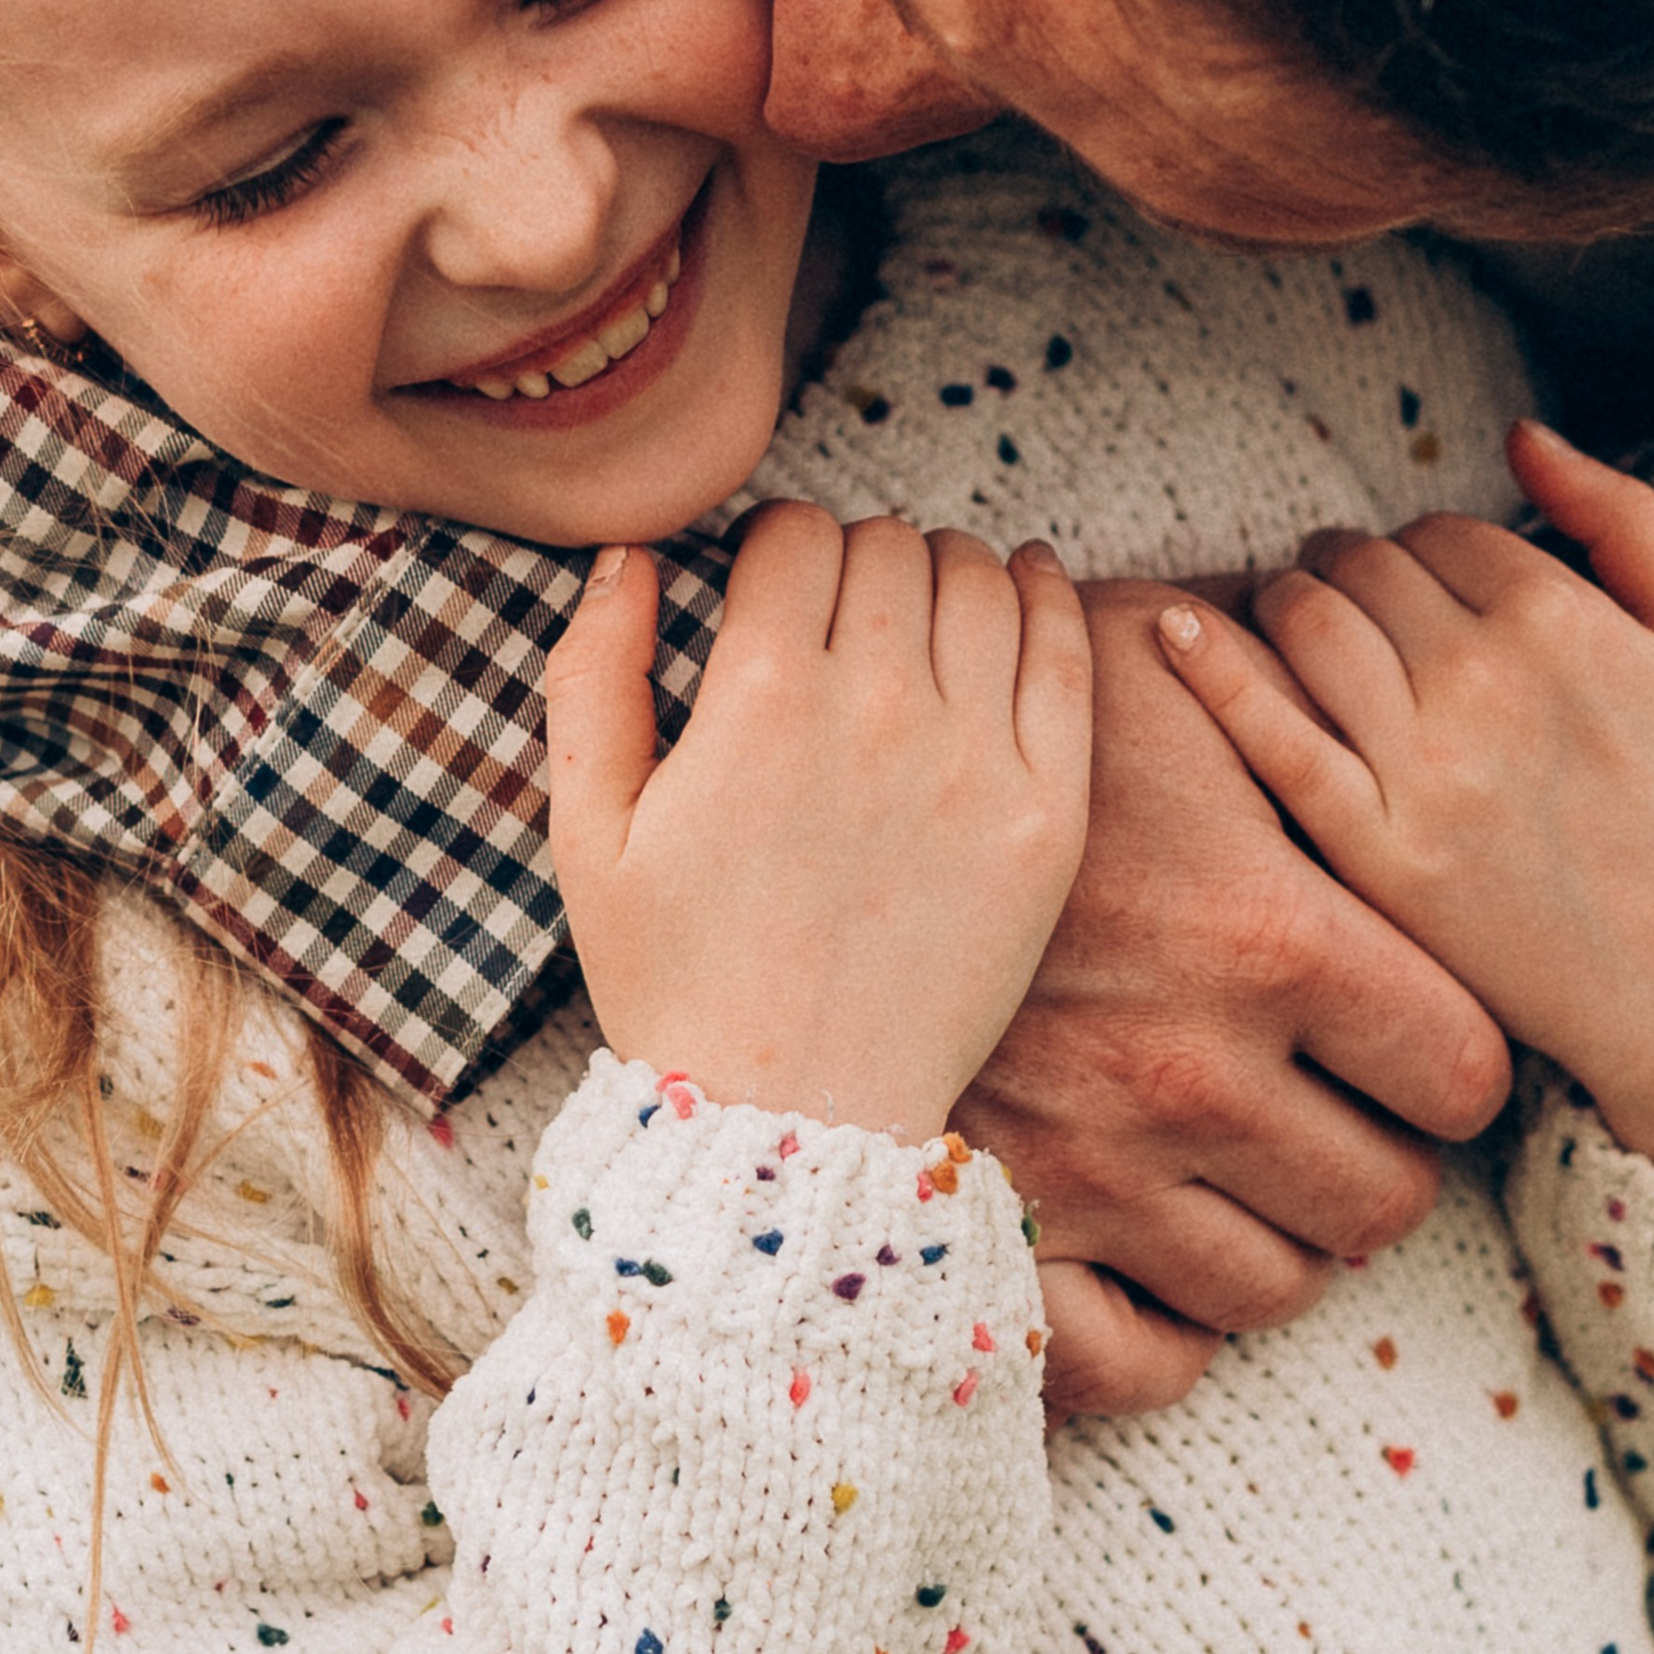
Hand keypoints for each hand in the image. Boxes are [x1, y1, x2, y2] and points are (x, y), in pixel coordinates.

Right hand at [545, 506, 1090, 1140]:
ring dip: (945, 569)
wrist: (795, 1117)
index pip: (796, 536)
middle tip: (842, 614)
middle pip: (889, 547)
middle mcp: (876, 709)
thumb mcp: (586, 834)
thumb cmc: (678, 983)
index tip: (772, 588)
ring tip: (921, 607)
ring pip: (981, 578)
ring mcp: (977, 759)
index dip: (776, 548)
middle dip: (857, 559)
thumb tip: (629, 554)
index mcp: (758, 701)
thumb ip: (592, 675)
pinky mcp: (1050, 814)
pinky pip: (1067, 653)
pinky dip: (1044, 597)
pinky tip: (1022, 584)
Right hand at [952, 578, 1512, 1419]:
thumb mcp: (1150, 657)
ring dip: (1277, 1241)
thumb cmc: (979, 730)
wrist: (778, 827)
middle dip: (1378, 1159)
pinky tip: (1164, 1267)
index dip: (1454, 1061)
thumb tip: (1396, 708)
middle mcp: (1195, 1081)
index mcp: (1267, 939)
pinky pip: (1133, 1365)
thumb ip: (1295, 692)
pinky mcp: (1000, 1238)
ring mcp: (1095, 1178)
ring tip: (1246, 1175)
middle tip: (1337, 1115)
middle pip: (1383, 1202)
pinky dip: (1167, 1337)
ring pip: (1272, 1289)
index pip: (1461, 1076)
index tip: (1417, 1041)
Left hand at [1157, 419, 1653, 1183]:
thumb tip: (1520, 433)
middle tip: (1337, 596)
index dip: (1415, 551)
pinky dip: (1211, 667)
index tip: (1410, 585)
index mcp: (1559, 615)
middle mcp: (1484, 677)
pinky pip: (1269, 733)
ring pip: (1307, 625)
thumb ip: (1623, 516)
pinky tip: (1174, 631)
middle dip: (1343, 568)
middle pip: (1361, 569)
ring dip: (1283, 602)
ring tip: (1292, 621)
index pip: (1436, 533)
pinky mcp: (1373, 848)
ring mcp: (1424, 766)